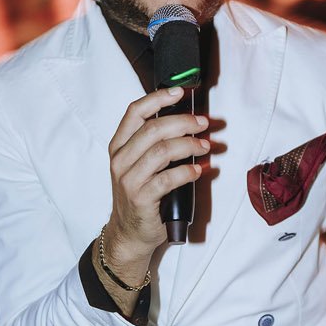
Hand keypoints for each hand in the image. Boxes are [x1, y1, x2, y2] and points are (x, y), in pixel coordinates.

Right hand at [106, 87, 212, 272]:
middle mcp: (120, 160)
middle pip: (153, 129)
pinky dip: (188, 172)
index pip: (134, 112)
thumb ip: (154, 143)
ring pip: (162, 151)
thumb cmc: (140, 195)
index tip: (180, 92)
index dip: (158, 98)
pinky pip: (168, 179)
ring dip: (189, 145)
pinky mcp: (141, 199)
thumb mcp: (139, 165)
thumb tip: (187, 122)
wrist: (129, 233)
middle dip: (183, 122)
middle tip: (204, 123)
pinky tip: (199, 170)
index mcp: (119, 146)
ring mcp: (129, 180)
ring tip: (206, 146)